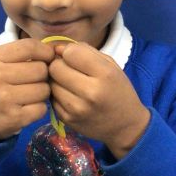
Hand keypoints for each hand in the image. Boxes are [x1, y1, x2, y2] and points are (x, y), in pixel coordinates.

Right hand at [0, 39, 54, 140]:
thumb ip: (20, 53)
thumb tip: (53, 52)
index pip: (30, 47)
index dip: (45, 51)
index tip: (47, 57)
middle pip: (41, 69)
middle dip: (43, 75)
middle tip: (34, 81)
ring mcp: (5, 98)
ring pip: (44, 89)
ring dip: (42, 93)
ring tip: (30, 95)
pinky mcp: (14, 118)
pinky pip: (42, 108)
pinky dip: (39, 108)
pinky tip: (27, 108)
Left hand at [49, 42, 150, 159]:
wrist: (125, 126)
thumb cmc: (118, 90)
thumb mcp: (110, 66)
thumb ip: (85, 51)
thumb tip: (57, 48)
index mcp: (105, 74)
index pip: (71, 53)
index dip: (70, 52)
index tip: (76, 58)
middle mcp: (90, 92)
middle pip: (56, 67)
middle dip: (60, 65)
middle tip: (69, 70)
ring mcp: (77, 108)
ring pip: (50, 83)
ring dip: (56, 80)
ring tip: (69, 83)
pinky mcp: (67, 119)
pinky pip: (51, 98)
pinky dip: (57, 94)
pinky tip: (69, 96)